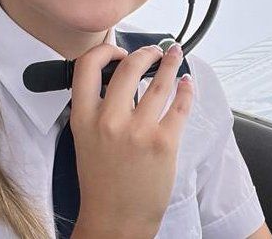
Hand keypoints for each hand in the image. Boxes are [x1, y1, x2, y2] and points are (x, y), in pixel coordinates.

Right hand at [69, 42, 193, 237]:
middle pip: (130, 67)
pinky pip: (180, 105)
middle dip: (146, 52)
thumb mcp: (85, 141)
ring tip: (175, 56)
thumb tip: (120, 81)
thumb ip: (96, 111)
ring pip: (160, 82)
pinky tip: (187, 83)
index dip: (105, 51)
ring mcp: (138, 130)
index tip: (118, 51)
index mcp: (84, 119)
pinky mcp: (164, 141)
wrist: (115, 220)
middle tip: (154, 51)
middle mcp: (109, 121)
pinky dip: (186, 89)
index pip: (86, 67)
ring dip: (171, 63)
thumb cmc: (102, 184)